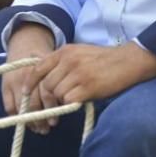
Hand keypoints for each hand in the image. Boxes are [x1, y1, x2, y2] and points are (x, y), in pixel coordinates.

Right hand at [1, 23, 55, 132]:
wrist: (26, 45)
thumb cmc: (46, 60)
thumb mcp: (57, 64)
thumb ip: (65, 80)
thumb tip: (76, 101)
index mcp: (42, 70)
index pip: (47, 94)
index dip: (52, 109)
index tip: (56, 120)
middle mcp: (26, 75)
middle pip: (34, 103)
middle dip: (42, 118)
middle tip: (49, 127)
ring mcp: (14, 81)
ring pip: (21, 108)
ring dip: (31, 121)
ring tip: (40, 129)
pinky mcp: (4, 86)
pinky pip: (9, 107)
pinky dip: (18, 118)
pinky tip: (28, 123)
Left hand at [25, 41, 155, 109]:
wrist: (129, 61)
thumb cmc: (105, 60)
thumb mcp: (81, 53)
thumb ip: (63, 62)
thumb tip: (44, 77)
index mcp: (65, 51)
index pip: (38, 67)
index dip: (30, 82)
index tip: (26, 92)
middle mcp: (69, 60)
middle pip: (46, 84)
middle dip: (47, 98)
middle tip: (53, 105)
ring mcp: (78, 73)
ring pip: (56, 93)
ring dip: (61, 100)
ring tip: (72, 99)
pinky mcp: (87, 87)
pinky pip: (68, 100)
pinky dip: (72, 103)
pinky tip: (81, 99)